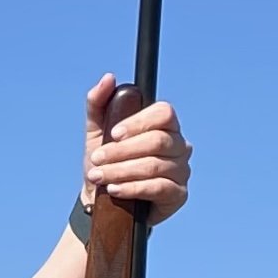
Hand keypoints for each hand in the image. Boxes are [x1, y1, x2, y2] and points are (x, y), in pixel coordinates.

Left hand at [80, 76, 191, 221]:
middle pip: (158, 141)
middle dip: (122, 151)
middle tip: (97, 159)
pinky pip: (159, 188)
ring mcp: (181, 170)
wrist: (101, 199)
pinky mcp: (178, 194)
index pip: (164, 113)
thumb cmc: (104, 160)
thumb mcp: (96, 129)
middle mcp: (178, 145)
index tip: (114, 134)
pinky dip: (133, 188)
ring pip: (155, 165)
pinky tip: (114, 189)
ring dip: (121, 171)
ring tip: (99, 176)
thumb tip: (108, 78)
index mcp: (163, 125)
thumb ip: (98, 103)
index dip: (140, 122)